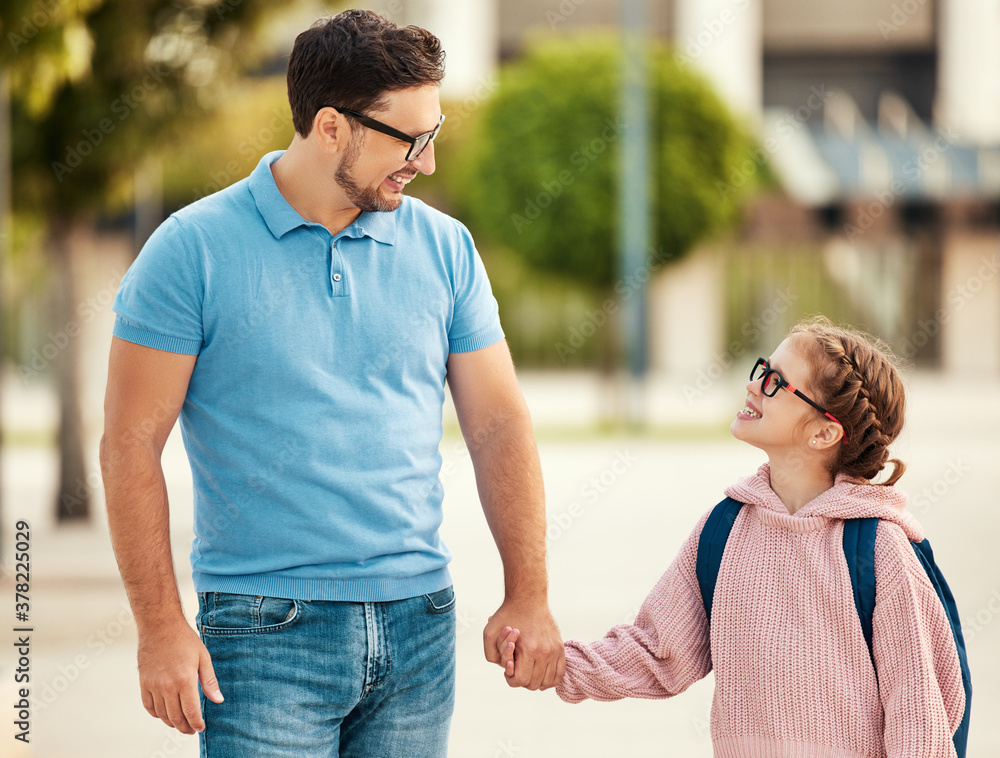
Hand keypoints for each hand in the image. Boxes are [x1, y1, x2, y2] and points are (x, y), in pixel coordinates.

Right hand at [137, 618, 223, 733]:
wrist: (160, 626)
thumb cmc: (184, 639)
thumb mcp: (203, 657)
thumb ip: (210, 681)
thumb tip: (218, 700)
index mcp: (185, 680)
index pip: (191, 711)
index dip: (196, 723)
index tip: (201, 727)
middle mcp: (167, 686)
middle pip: (175, 717)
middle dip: (185, 727)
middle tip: (191, 730)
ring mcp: (153, 685)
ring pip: (161, 714)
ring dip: (171, 722)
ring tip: (180, 723)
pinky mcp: (143, 683)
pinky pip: (148, 706)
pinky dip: (156, 714)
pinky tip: (164, 714)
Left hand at [484, 598, 564, 689]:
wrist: (528, 598)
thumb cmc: (507, 615)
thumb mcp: (489, 632)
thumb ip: (490, 655)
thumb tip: (504, 669)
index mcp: (528, 649)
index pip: (521, 680)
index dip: (511, 680)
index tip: (508, 670)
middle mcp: (544, 652)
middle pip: (534, 684)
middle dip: (523, 681)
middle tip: (518, 670)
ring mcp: (554, 650)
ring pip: (548, 682)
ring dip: (536, 682)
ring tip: (528, 672)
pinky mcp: (560, 648)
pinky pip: (559, 674)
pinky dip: (551, 679)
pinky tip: (541, 675)